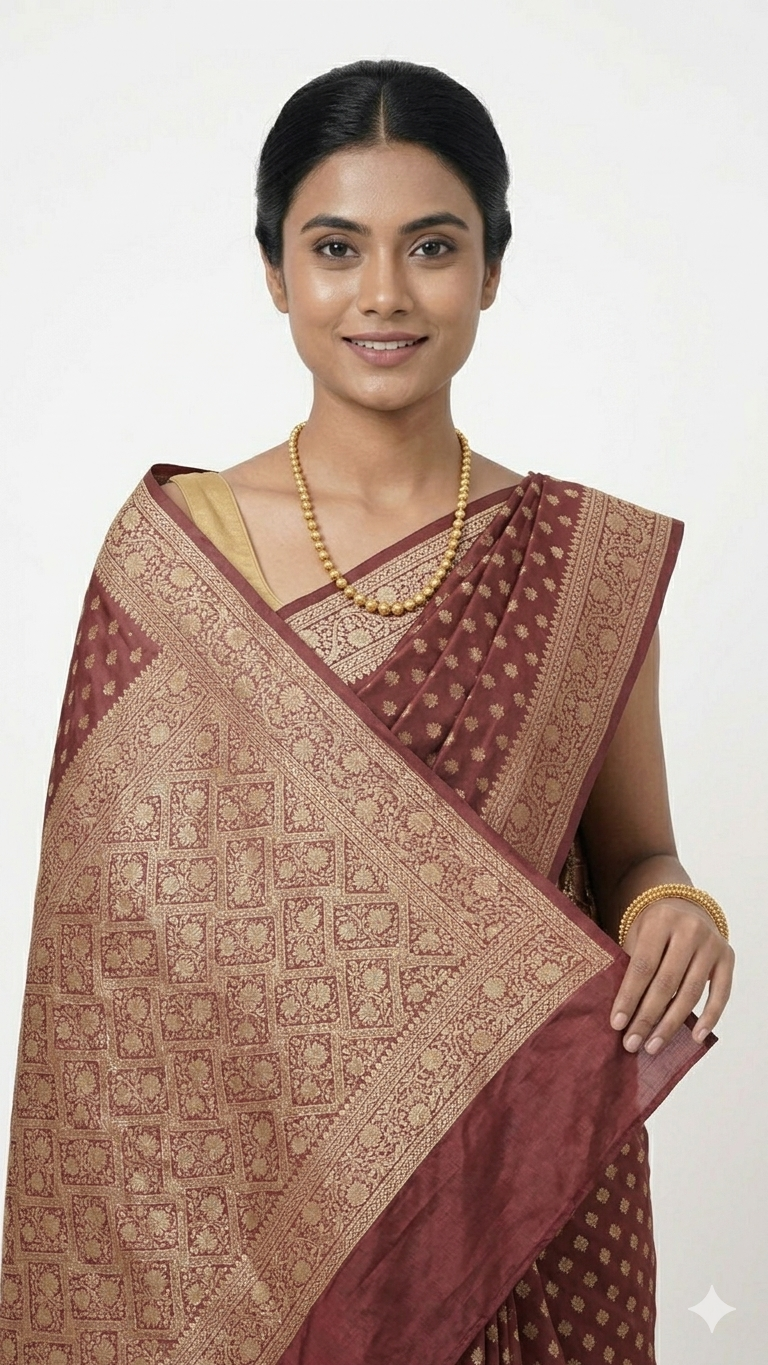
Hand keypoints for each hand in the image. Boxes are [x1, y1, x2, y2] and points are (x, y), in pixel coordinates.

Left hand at [610, 898, 734, 1053]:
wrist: (687, 906)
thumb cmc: (655, 928)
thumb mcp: (638, 935)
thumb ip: (632, 965)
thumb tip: (622, 1013)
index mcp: (660, 921)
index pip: (642, 966)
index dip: (629, 997)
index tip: (617, 1024)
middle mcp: (689, 930)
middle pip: (666, 983)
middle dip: (647, 1017)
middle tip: (632, 1043)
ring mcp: (711, 944)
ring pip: (691, 992)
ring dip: (671, 1024)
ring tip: (653, 1045)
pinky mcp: (728, 957)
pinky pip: (721, 993)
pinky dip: (709, 1017)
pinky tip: (695, 1037)